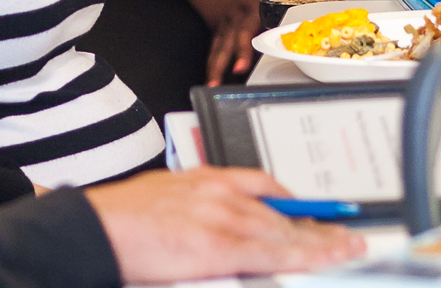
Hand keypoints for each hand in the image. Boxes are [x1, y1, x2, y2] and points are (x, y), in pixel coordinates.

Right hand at [87, 169, 362, 282]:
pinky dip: (300, 257)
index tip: (314, 209)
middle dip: (317, 226)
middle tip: (348, 234)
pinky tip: (320, 260)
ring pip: (282, 232)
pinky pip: (268, 254)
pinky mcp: (215, 246)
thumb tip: (212, 222)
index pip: (262, 184)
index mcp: (205, 179)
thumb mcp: (163, 196)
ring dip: (319, 242)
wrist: (92, 230)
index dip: (293, 200)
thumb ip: (194, 205)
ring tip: (346, 251)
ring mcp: (219, 218)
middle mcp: (219, 193)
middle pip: (280, 212)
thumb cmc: (117, 218)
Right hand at [177, 0, 286, 84]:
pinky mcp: (218, 27)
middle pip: (253, 28)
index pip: (284, 7)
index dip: (296, 16)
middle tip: (257, 58)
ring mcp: (230, 20)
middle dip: (256, 43)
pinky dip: (214, 65)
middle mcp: (246, 8)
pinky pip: (216, 49)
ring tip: (234, 73)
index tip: (308, 33)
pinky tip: (213, 81)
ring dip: (232, 58)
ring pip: (231, 42)